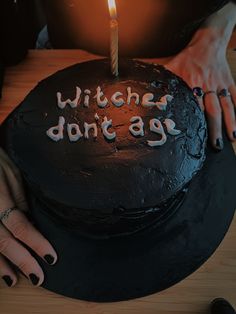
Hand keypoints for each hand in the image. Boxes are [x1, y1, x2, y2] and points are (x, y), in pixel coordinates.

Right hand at [0, 148, 56, 286]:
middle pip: (3, 241)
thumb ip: (20, 199)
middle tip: (38, 276)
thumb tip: (31, 223)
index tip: (50, 256)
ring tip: (14, 280)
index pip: (19, 225)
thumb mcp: (14, 174)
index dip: (35, 242)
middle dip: (21, 260)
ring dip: (1, 265)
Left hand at [165, 41, 235, 150]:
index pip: (193, 106)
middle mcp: (207, 86)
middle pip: (212, 110)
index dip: (195, 120)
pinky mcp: (229, 82)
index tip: (194, 135)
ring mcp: (220, 85)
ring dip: (230, 122)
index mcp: (191, 84)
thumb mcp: (170, 65)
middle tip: (215, 145)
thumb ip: (157, 76)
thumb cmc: (187, 57)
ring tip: (232, 138)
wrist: (209, 42)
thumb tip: (136, 80)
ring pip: (226, 106)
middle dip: (215, 128)